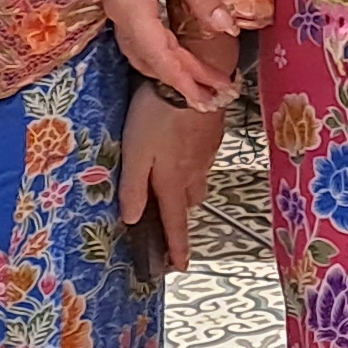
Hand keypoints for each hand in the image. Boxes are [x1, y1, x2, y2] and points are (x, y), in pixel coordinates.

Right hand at [88, 0, 243, 106]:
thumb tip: (228, 30)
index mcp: (131, 9)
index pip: (162, 57)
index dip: (186, 80)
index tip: (208, 99)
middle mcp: (119, 15)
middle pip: (152, 60)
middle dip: (183, 81)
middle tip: (214, 98)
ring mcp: (116, 8)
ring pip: (144, 52)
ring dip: (172, 69)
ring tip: (202, 83)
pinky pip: (140, 38)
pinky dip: (161, 53)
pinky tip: (177, 55)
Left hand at [117, 88, 223, 273]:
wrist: (192, 80)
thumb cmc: (156, 116)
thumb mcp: (135, 153)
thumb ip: (133, 187)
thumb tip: (132, 219)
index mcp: (173, 182)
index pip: (175, 223)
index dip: (177, 247)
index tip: (180, 267)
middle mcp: (195, 172)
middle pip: (190, 201)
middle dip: (180, 208)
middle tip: (167, 206)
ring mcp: (208, 152)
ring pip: (199, 178)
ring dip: (188, 183)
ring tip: (173, 172)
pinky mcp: (214, 133)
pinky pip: (204, 156)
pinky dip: (194, 158)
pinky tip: (183, 142)